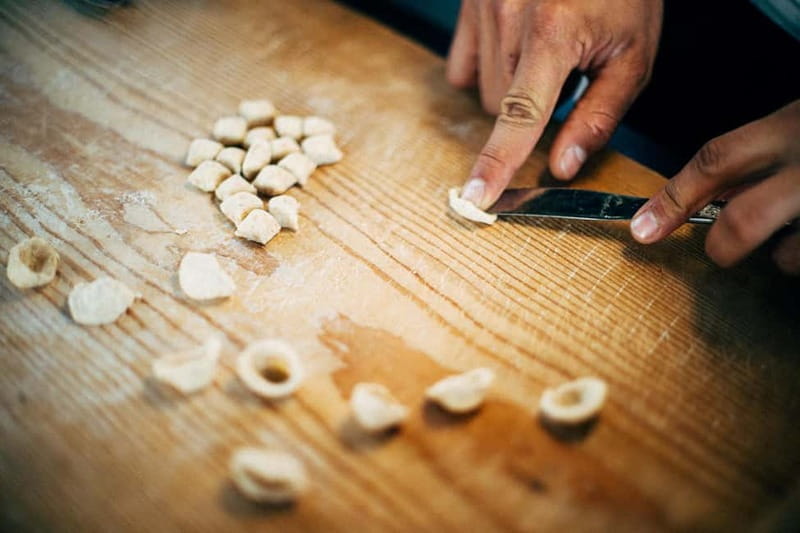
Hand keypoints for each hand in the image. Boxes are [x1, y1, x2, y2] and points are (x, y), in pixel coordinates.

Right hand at [447, 0, 662, 207]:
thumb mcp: (632, 56)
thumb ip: (598, 117)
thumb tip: (563, 166)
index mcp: (555, 32)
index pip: (520, 116)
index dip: (498, 163)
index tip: (475, 197)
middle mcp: (510, 13)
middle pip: (500, 108)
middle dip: (529, 110)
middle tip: (563, 76)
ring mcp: (484, 3)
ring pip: (482, 89)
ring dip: (511, 87)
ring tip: (545, 51)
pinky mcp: (470, 1)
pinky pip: (462, 65)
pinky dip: (486, 68)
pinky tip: (513, 49)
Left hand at [630, 100, 799, 273]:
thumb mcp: (795, 125)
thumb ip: (757, 155)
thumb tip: (704, 195)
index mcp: (787, 128)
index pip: (714, 161)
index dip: (674, 199)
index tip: (642, 227)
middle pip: (743, 221)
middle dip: (722, 247)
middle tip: (720, 251)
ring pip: (786, 252)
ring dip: (782, 254)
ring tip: (793, 235)